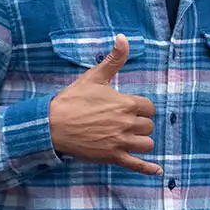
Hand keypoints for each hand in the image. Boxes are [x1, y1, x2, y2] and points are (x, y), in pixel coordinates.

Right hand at [48, 34, 161, 174]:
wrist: (51, 125)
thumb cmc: (72, 100)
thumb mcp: (94, 76)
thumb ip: (114, 59)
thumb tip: (123, 38)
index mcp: (125, 103)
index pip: (149, 107)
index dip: (141, 108)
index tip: (130, 108)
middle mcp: (126, 123)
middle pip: (148, 126)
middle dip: (140, 124)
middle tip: (124, 122)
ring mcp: (120, 142)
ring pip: (146, 144)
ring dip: (141, 141)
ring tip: (130, 137)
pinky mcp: (112, 157)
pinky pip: (137, 165)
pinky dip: (148, 169)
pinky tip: (158, 171)